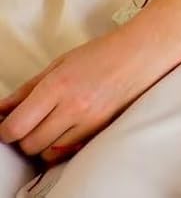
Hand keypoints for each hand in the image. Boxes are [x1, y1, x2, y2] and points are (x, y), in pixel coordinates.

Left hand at [0, 24, 154, 160]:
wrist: (143, 52)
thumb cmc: (103, 53)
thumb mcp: (60, 63)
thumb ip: (27, 89)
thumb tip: (2, 109)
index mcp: (58, 85)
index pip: (15, 127)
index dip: (6, 131)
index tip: (8, 125)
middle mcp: (73, 107)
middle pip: (30, 144)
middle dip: (24, 137)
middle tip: (31, 123)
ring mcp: (88, 121)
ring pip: (48, 152)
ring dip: (44, 143)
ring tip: (52, 124)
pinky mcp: (100, 130)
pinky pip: (68, 151)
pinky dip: (62, 145)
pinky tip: (67, 128)